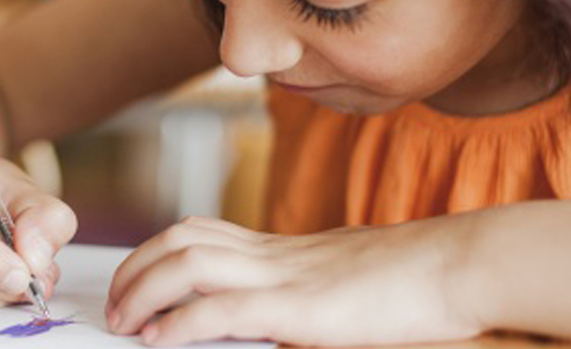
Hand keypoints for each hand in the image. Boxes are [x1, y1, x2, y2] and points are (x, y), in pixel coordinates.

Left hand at [105, 215, 484, 346]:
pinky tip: (157, 341)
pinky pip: (220, 308)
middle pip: (181, 239)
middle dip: (134, 269)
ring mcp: (283, 276)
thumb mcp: (343, 277)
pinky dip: (179, 322)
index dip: (156, 253)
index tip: (135, 281)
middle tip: (114, 304)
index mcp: (283, 248)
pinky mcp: (297, 307)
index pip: (201, 232)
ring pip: (186, 264)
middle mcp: (274, 254)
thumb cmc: (412, 279)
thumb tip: (274, 314)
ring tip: (123, 322)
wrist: (456, 265)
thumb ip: (303, 287)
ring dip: (142, 292)